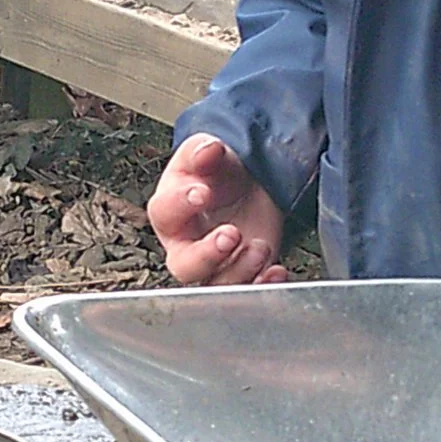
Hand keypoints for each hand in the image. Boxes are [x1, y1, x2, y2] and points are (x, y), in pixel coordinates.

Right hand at [148, 134, 289, 285]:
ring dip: (240, 270)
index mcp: (171, 212)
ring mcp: (214, 265)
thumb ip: (204, 152)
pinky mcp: (241, 275)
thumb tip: (207, 150)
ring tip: (260, 246)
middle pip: (184, 266)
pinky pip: (247, 291)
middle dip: (207, 255)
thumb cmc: (217, 175)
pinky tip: (275, 270)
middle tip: (230, 234)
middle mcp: (185, 245)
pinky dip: (263, 285)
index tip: (201, 194)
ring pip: (216, 284)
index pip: (165, 213)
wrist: (246, 186)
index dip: (180, 205)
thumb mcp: (208, 154)